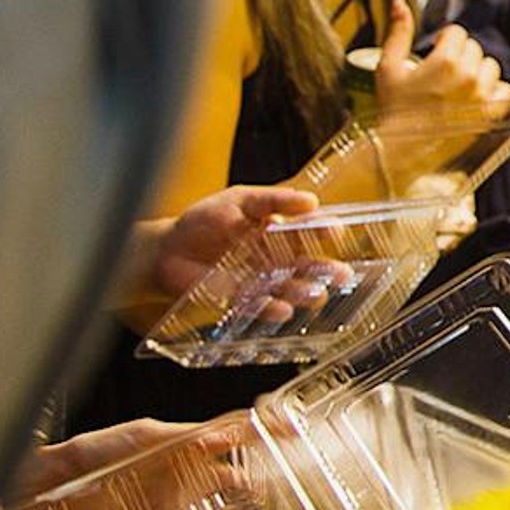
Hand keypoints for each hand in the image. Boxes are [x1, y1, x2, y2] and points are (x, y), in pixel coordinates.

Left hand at [119, 184, 317, 328]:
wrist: (166, 249)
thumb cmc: (202, 220)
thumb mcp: (239, 199)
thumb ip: (272, 200)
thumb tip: (310, 201)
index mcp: (279, 230)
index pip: (310, 230)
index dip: (324, 231)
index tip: (335, 232)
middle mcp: (275, 257)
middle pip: (308, 265)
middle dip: (327, 270)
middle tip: (342, 274)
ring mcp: (261, 279)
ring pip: (290, 288)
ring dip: (304, 292)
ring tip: (314, 295)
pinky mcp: (243, 298)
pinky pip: (262, 306)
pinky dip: (272, 309)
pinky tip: (282, 309)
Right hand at [375, 9, 509, 119]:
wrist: (402, 151)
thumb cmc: (394, 110)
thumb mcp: (388, 67)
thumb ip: (399, 32)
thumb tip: (400, 3)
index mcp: (445, 61)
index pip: (457, 33)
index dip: (445, 40)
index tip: (437, 52)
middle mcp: (468, 76)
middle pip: (474, 48)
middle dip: (459, 55)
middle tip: (443, 72)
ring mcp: (482, 96)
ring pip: (491, 66)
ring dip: (477, 71)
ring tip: (458, 84)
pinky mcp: (490, 114)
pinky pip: (506, 90)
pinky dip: (495, 90)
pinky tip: (477, 96)